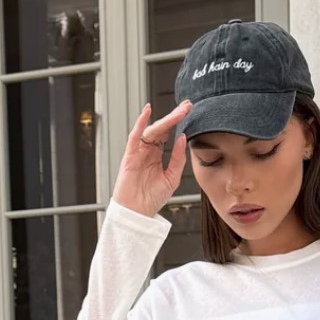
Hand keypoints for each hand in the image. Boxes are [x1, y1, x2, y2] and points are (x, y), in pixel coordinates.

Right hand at [111, 100, 192, 217]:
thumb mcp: (172, 178)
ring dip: (165, 120)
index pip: (169, 134)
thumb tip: (182, 138)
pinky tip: (148, 111)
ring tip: (178, 112)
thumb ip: (178, 158)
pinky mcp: (130, 155)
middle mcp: (148, 151)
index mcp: (157, 156)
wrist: (137, 213)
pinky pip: (135, 135)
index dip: (178, 122)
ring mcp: (139, 152)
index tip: (189, 111)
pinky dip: (140, 122)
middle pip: (162, 129)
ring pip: (152, 130)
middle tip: (187, 106)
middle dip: (174, 116)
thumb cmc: (151, 199)